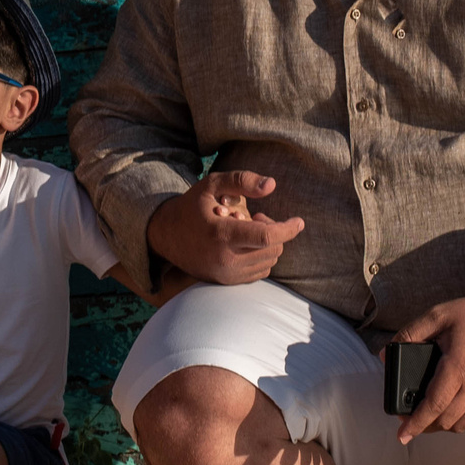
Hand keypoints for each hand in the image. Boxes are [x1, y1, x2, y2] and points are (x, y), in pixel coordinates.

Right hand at [146, 171, 305, 285]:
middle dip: (274, 231)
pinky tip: (245, 244)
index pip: (266, 237)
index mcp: (221, 234)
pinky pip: (259, 272)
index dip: (288, 229)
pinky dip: (261, 257)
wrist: (165, 236)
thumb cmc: (192, 206)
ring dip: (267, 244)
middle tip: (257, 217)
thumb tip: (271, 185)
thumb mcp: (212, 185)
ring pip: (268, 261)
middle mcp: (224, 259)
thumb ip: (241, 180)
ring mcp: (225, 274)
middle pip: (272, 249)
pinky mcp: (226, 283)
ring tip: (247, 229)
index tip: (299, 221)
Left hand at [392, 264, 464, 443]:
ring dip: (443, 425)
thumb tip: (385, 353)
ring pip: (462, 425)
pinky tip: (452, 414)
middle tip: (409, 417)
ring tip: (429, 417)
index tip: (402, 436)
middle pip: (445, 420)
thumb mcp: (439, 315)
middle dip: (424, 425)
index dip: (415, 424)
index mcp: (458, 367)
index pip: (432, 406)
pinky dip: (462, 424)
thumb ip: (410, 333)